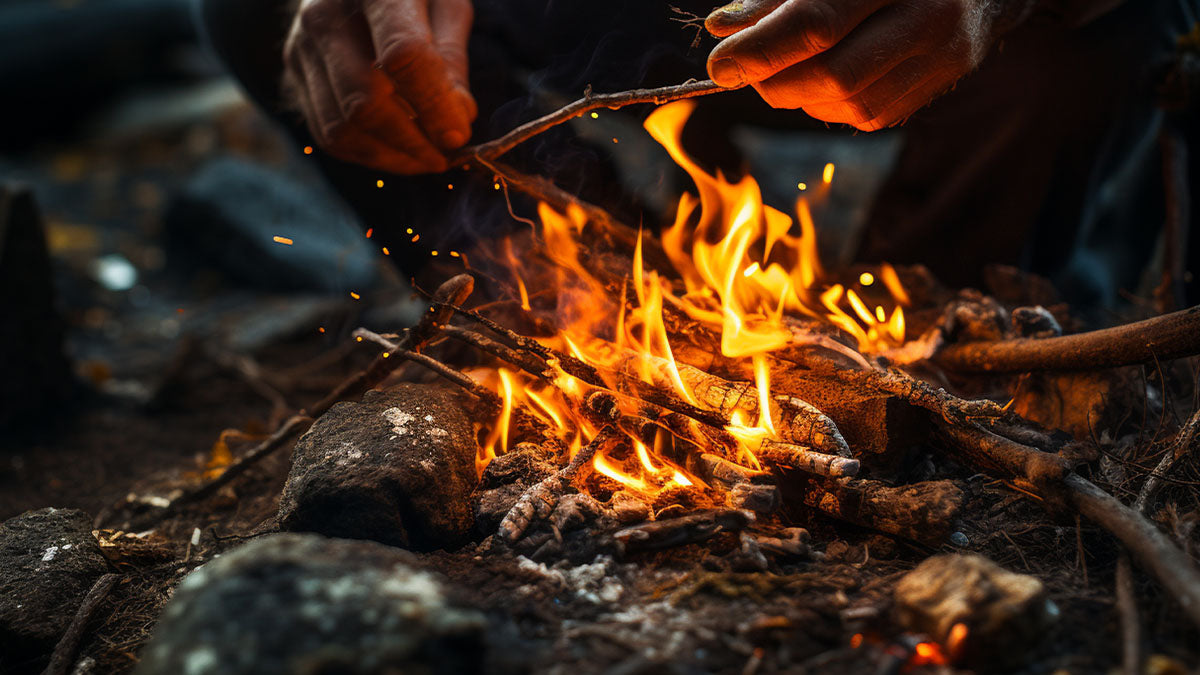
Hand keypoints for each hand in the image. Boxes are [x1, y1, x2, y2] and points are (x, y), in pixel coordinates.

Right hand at [283, 0, 475, 173]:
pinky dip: (368, 154)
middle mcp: (324, 15)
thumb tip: (455, 118)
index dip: (434, 105)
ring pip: (342, 128)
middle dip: (412, 143)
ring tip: (426, 159)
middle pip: (365, 101)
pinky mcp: (294, 74)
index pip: (403, 55)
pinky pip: (327, 135)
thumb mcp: (445, 6)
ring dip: (391, 156)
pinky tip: (399, 152)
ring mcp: (301, 47)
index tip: (458, 137)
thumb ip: (452, 58)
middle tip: (445, 158)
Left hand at [706, 0, 998, 129]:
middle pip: (834, 73)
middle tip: (742, 70)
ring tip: (777, 72)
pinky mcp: (939, 82)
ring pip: (851, 103)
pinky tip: (816, 81)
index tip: (720, 64)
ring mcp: (942, 54)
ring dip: (798, 96)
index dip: (761, 49)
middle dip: (774, 80)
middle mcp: (927, 14)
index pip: (818, 22)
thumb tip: (723, 26)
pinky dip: (829, 104)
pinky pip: (870, 115)